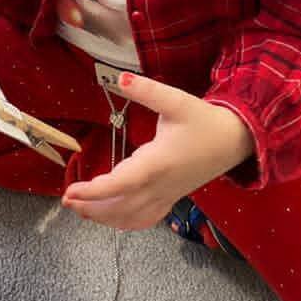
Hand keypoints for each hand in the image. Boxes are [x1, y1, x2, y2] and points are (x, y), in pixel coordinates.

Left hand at [61, 73, 253, 230]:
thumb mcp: (176, 101)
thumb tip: (120, 78)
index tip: (70, 190)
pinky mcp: (171, 198)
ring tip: (81, 208)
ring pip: (131, 217)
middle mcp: (160, 185)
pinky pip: (145, 219)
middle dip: (91, 207)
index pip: (120, 184)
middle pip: (120, 207)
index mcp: (158, 163)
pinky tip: (110, 218)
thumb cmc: (204, 121)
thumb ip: (147, 90)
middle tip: (67, 199)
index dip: (94, 191)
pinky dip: (125, 222)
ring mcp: (166, 196)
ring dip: (104, 217)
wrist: (234, 141)